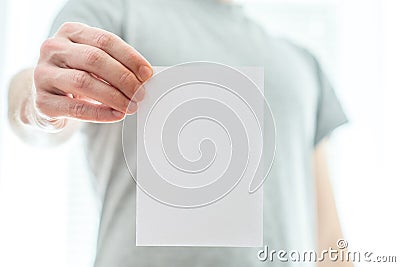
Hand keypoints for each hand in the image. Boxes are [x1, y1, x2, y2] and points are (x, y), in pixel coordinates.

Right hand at [33, 22, 151, 121]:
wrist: (47, 98)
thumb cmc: (77, 76)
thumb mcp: (94, 64)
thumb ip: (115, 65)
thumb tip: (144, 78)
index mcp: (70, 33)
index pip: (105, 40)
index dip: (130, 57)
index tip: (147, 74)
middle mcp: (53, 49)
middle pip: (94, 59)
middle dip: (124, 78)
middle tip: (141, 93)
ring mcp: (43, 74)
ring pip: (83, 82)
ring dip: (114, 96)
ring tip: (131, 106)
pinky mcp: (42, 101)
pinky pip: (75, 108)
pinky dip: (100, 113)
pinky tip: (116, 115)